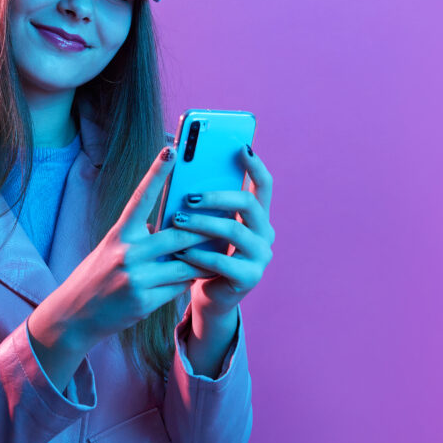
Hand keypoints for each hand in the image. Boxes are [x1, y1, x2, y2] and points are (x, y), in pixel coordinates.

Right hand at [31, 145, 204, 352]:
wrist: (74, 315)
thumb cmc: (97, 277)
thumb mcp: (112, 249)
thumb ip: (140, 237)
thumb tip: (174, 225)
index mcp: (118, 234)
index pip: (141, 197)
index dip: (156, 172)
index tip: (171, 150)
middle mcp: (126, 253)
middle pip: (178, 235)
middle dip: (205, 230)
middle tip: (228, 218)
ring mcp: (135, 278)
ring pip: (185, 264)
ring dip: (204, 259)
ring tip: (220, 252)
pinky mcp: (143, 302)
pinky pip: (178, 288)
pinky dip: (188, 281)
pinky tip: (194, 278)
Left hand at [171, 144, 274, 316]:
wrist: (209, 295)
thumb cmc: (204, 253)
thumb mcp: (206, 225)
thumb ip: (204, 204)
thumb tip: (183, 173)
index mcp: (258, 216)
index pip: (264, 185)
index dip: (255, 165)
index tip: (240, 147)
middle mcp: (265, 234)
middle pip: (248, 204)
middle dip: (217, 196)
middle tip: (189, 196)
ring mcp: (260, 257)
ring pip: (234, 231)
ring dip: (203, 224)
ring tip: (177, 220)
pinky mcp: (249, 278)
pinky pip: (223, 262)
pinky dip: (198, 255)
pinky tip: (180, 251)